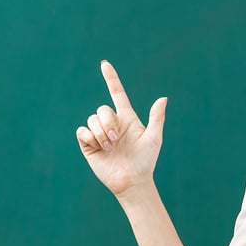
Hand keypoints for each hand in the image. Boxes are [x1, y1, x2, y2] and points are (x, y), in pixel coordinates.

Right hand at [75, 61, 167, 197]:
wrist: (132, 181)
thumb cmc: (146, 161)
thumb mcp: (154, 138)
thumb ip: (156, 118)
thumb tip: (163, 98)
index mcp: (127, 118)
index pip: (117, 93)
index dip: (111, 79)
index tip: (104, 64)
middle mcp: (112, 123)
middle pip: (102, 109)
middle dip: (107, 123)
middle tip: (115, 140)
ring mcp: (99, 134)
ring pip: (91, 119)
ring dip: (100, 133)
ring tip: (109, 148)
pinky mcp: (88, 145)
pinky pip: (82, 131)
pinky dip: (89, 137)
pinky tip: (98, 148)